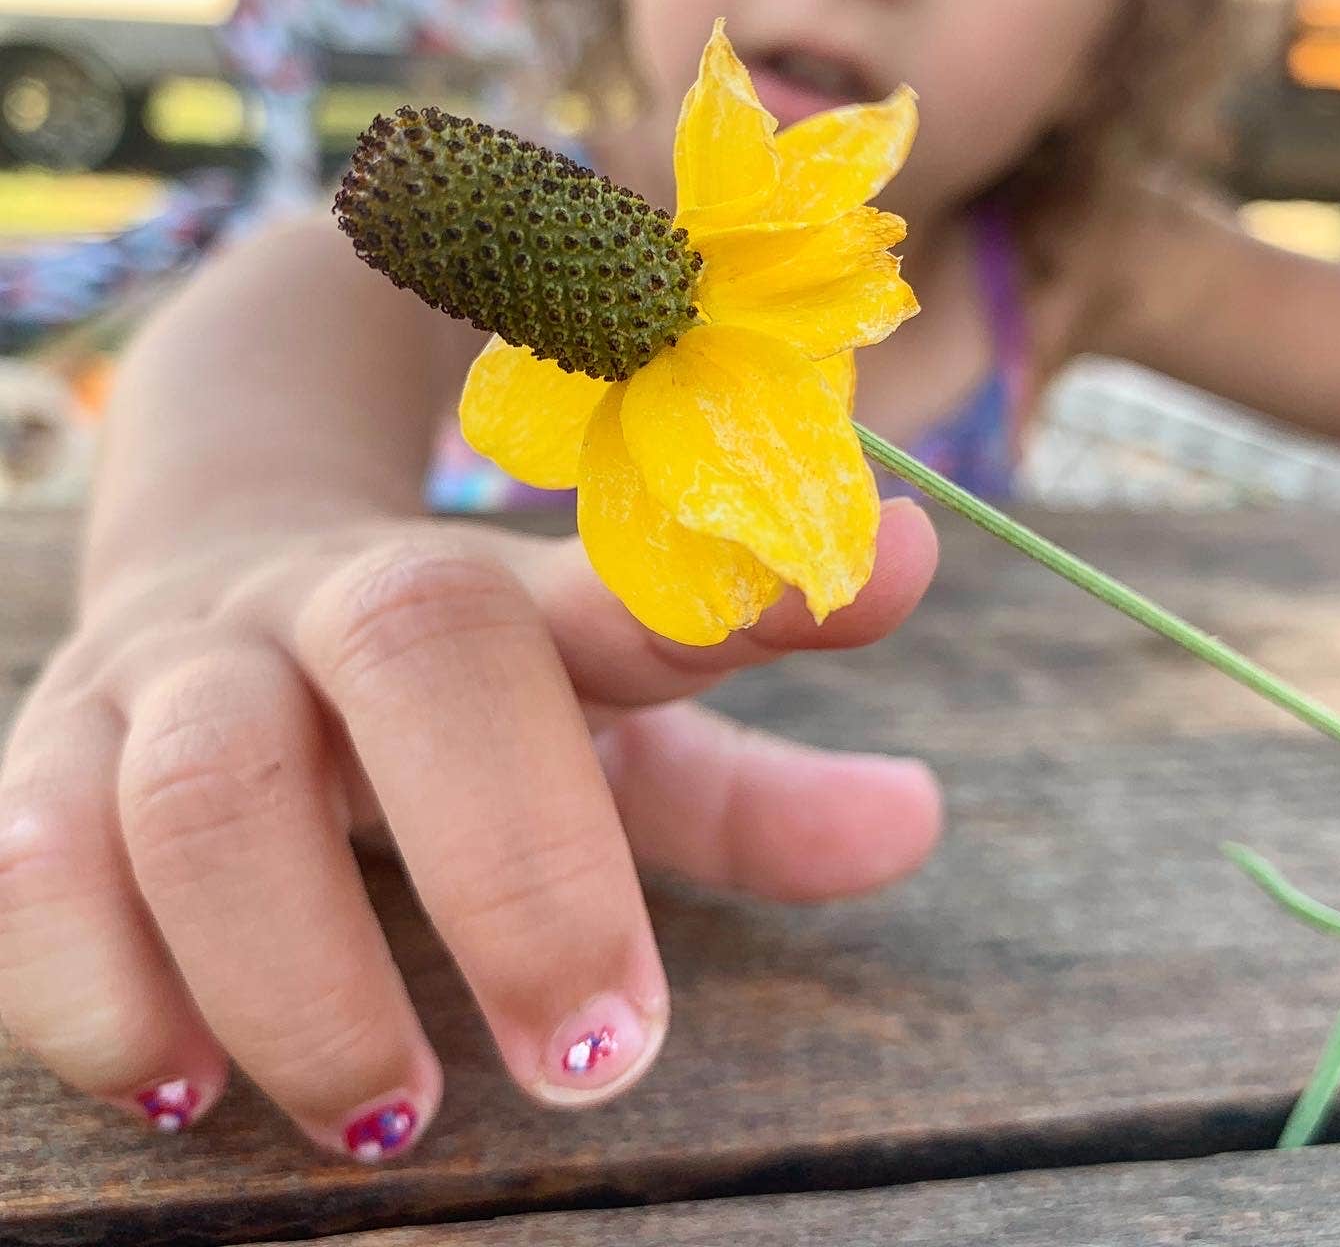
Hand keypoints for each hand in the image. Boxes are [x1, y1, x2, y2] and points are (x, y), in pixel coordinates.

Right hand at [0, 499, 939, 1158]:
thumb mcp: (597, 732)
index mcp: (503, 595)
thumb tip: (916, 823)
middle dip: (520, 860)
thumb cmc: (443, 703)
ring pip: (215, 782)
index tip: (901, 568)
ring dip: (306, 968)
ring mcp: (181, 673)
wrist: (210, 589)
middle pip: (424, 649)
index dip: (762, 586)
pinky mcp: (43, 758)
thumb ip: (747, 797)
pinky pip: (34, 864)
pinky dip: (100, 986)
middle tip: (599, 1059)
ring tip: (386, 1107)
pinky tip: (180, 1076)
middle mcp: (341, 606)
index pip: (641, 571)